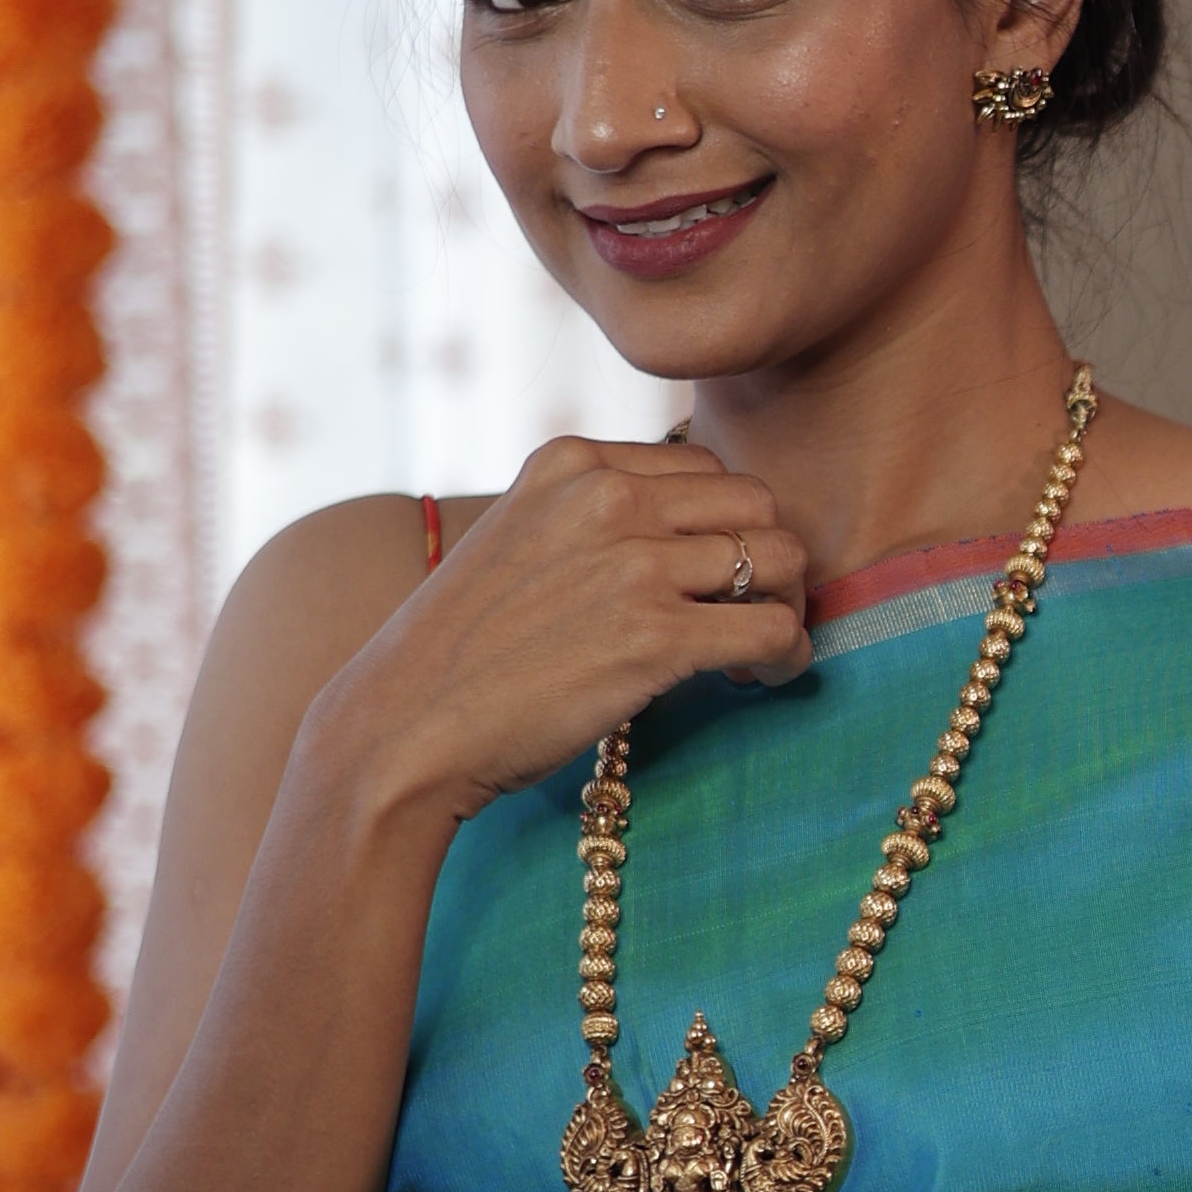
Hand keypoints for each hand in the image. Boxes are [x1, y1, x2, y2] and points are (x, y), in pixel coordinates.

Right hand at [322, 436, 812, 825]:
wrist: (404, 728)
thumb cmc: (462, 654)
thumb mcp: (519, 541)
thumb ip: (592, 521)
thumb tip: (691, 538)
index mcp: (573, 464)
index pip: (703, 469)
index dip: (723, 527)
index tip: (712, 578)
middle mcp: (608, 497)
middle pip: (756, 503)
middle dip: (767, 559)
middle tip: (750, 613)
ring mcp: (635, 563)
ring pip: (780, 559)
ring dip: (785, 607)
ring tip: (757, 652)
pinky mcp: (656, 637)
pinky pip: (773, 628)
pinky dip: (787, 655)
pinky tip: (763, 679)